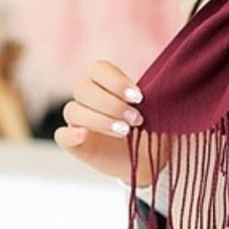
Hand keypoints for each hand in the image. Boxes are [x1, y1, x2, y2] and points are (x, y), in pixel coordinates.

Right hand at [53, 59, 153, 184]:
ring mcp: (78, 121)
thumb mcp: (158, 109)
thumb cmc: (152, 128)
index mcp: (105, 83)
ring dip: (100, 119)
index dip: (116, 81)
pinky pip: (61, 135)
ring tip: (125, 131)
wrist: (149, 158)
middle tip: (136, 119)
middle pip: (83, 89)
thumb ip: (156, 94)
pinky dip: (71, 134)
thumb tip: (167, 83)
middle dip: (112, 104)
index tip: (139, 97)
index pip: (97, 69)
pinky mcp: (74, 144)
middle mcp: (88, 99)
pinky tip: (85, 136)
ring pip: (73, 110)